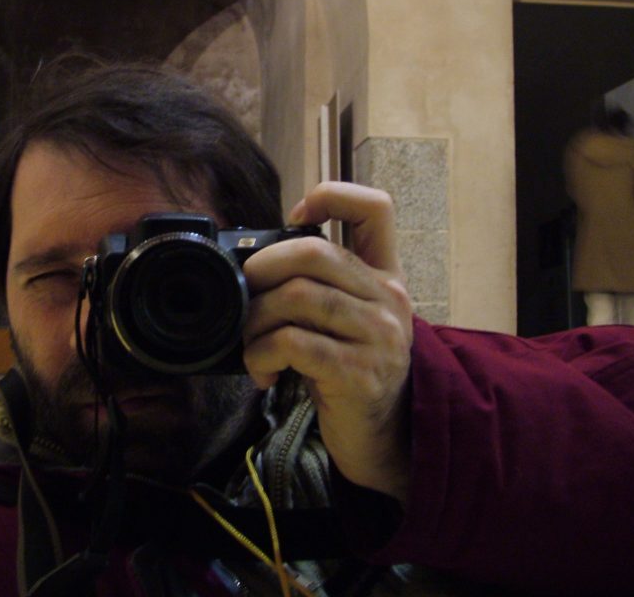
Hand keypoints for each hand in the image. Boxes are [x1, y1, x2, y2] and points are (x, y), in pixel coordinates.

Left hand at [242, 182, 413, 502]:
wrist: (384, 436)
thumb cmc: (352, 371)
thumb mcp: (348, 319)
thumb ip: (319, 286)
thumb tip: (251, 263)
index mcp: (385, 275)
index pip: (376, 209)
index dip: (331, 197)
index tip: (294, 219)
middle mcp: (388, 299)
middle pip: (314, 252)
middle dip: (262, 269)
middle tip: (245, 295)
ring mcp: (378, 337)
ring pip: (298, 297)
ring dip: (255, 319)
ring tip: (249, 341)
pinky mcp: (359, 374)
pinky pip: (294, 343)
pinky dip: (261, 352)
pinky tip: (260, 369)